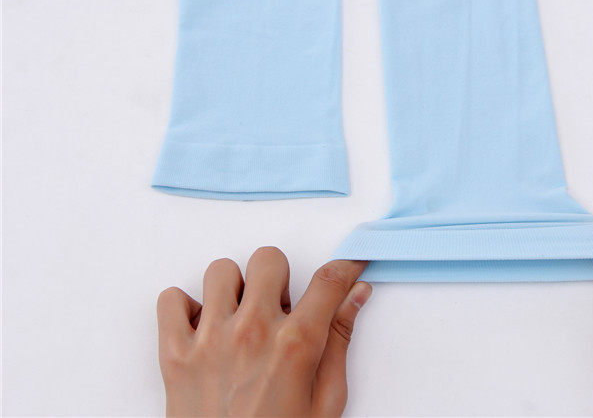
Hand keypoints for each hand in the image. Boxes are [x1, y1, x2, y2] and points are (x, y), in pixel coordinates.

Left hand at [157, 247, 370, 416]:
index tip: (348, 264)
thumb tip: (355, 297)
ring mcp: (209, 340)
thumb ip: (340, 341)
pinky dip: (185, 307)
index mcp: (295, 345)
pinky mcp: (174, 353)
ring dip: (233, 290)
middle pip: (269, 259)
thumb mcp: (325, 400)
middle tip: (279, 308)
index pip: (328, 281)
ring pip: (220, 270)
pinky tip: (204, 329)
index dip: (345, 266)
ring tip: (239, 319)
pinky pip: (171, 298)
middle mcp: (252, 332)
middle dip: (279, 279)